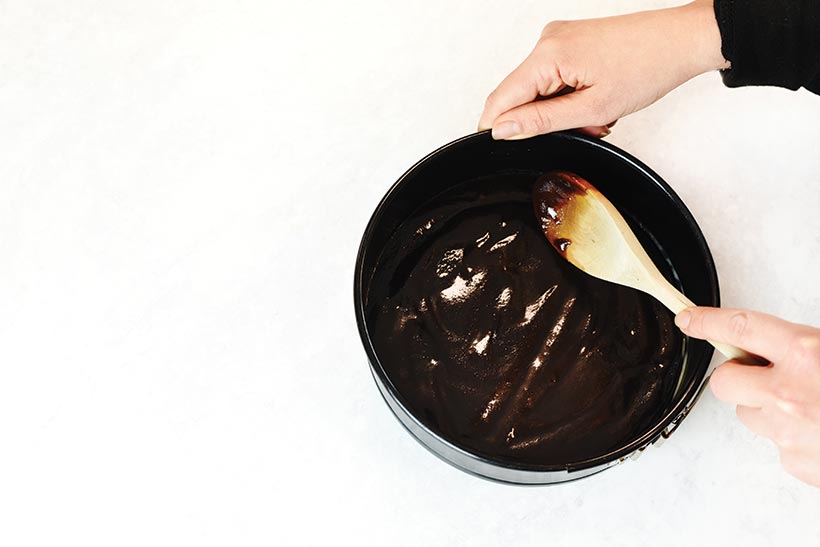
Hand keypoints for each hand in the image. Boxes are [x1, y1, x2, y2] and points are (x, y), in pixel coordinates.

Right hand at [478, 1, 728, 139]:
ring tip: (596, 114)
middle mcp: (547, 41)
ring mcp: (558, 38)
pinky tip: (595, 98)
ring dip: (561, 110)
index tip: (510, 148)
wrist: (682, 41)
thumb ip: (540, 122)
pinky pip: (553, 77)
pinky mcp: (569, 40)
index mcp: (548, 55)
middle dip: (542, 121)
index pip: (501, 99)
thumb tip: (502, 130)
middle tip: (581, 129)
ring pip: (538, 89)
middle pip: (519, 95)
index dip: (499, 129)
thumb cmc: (648, 67)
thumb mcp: (592, 109)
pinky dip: (570, 95)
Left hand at [676, 307, 819, 486]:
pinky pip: (777, 445)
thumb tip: (777, 345)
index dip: (708, 321)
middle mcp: (790, 392)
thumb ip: (804, 348)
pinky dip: (793, 439)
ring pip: (749, 416)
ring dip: (767, 410)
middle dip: (738, 377)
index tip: (688, 318)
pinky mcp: (796, 463)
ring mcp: (789, 432)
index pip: (739, 328)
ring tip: (810, 408)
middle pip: (725, 382)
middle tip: (764, 376)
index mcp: (807, 353)